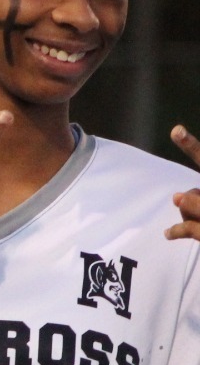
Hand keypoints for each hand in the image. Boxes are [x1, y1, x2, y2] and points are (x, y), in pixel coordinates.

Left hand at [168, 125, 199, 241]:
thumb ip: (198, 197)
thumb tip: (177, 197)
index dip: (191, 147)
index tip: (175, 131)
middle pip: (192, 193)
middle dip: (192, 201)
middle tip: (197, 207)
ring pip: (189, 207)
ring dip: (189, 214)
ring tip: (198, 221)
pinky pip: (189, 227)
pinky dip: (178, 230)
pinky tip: (168, 233)